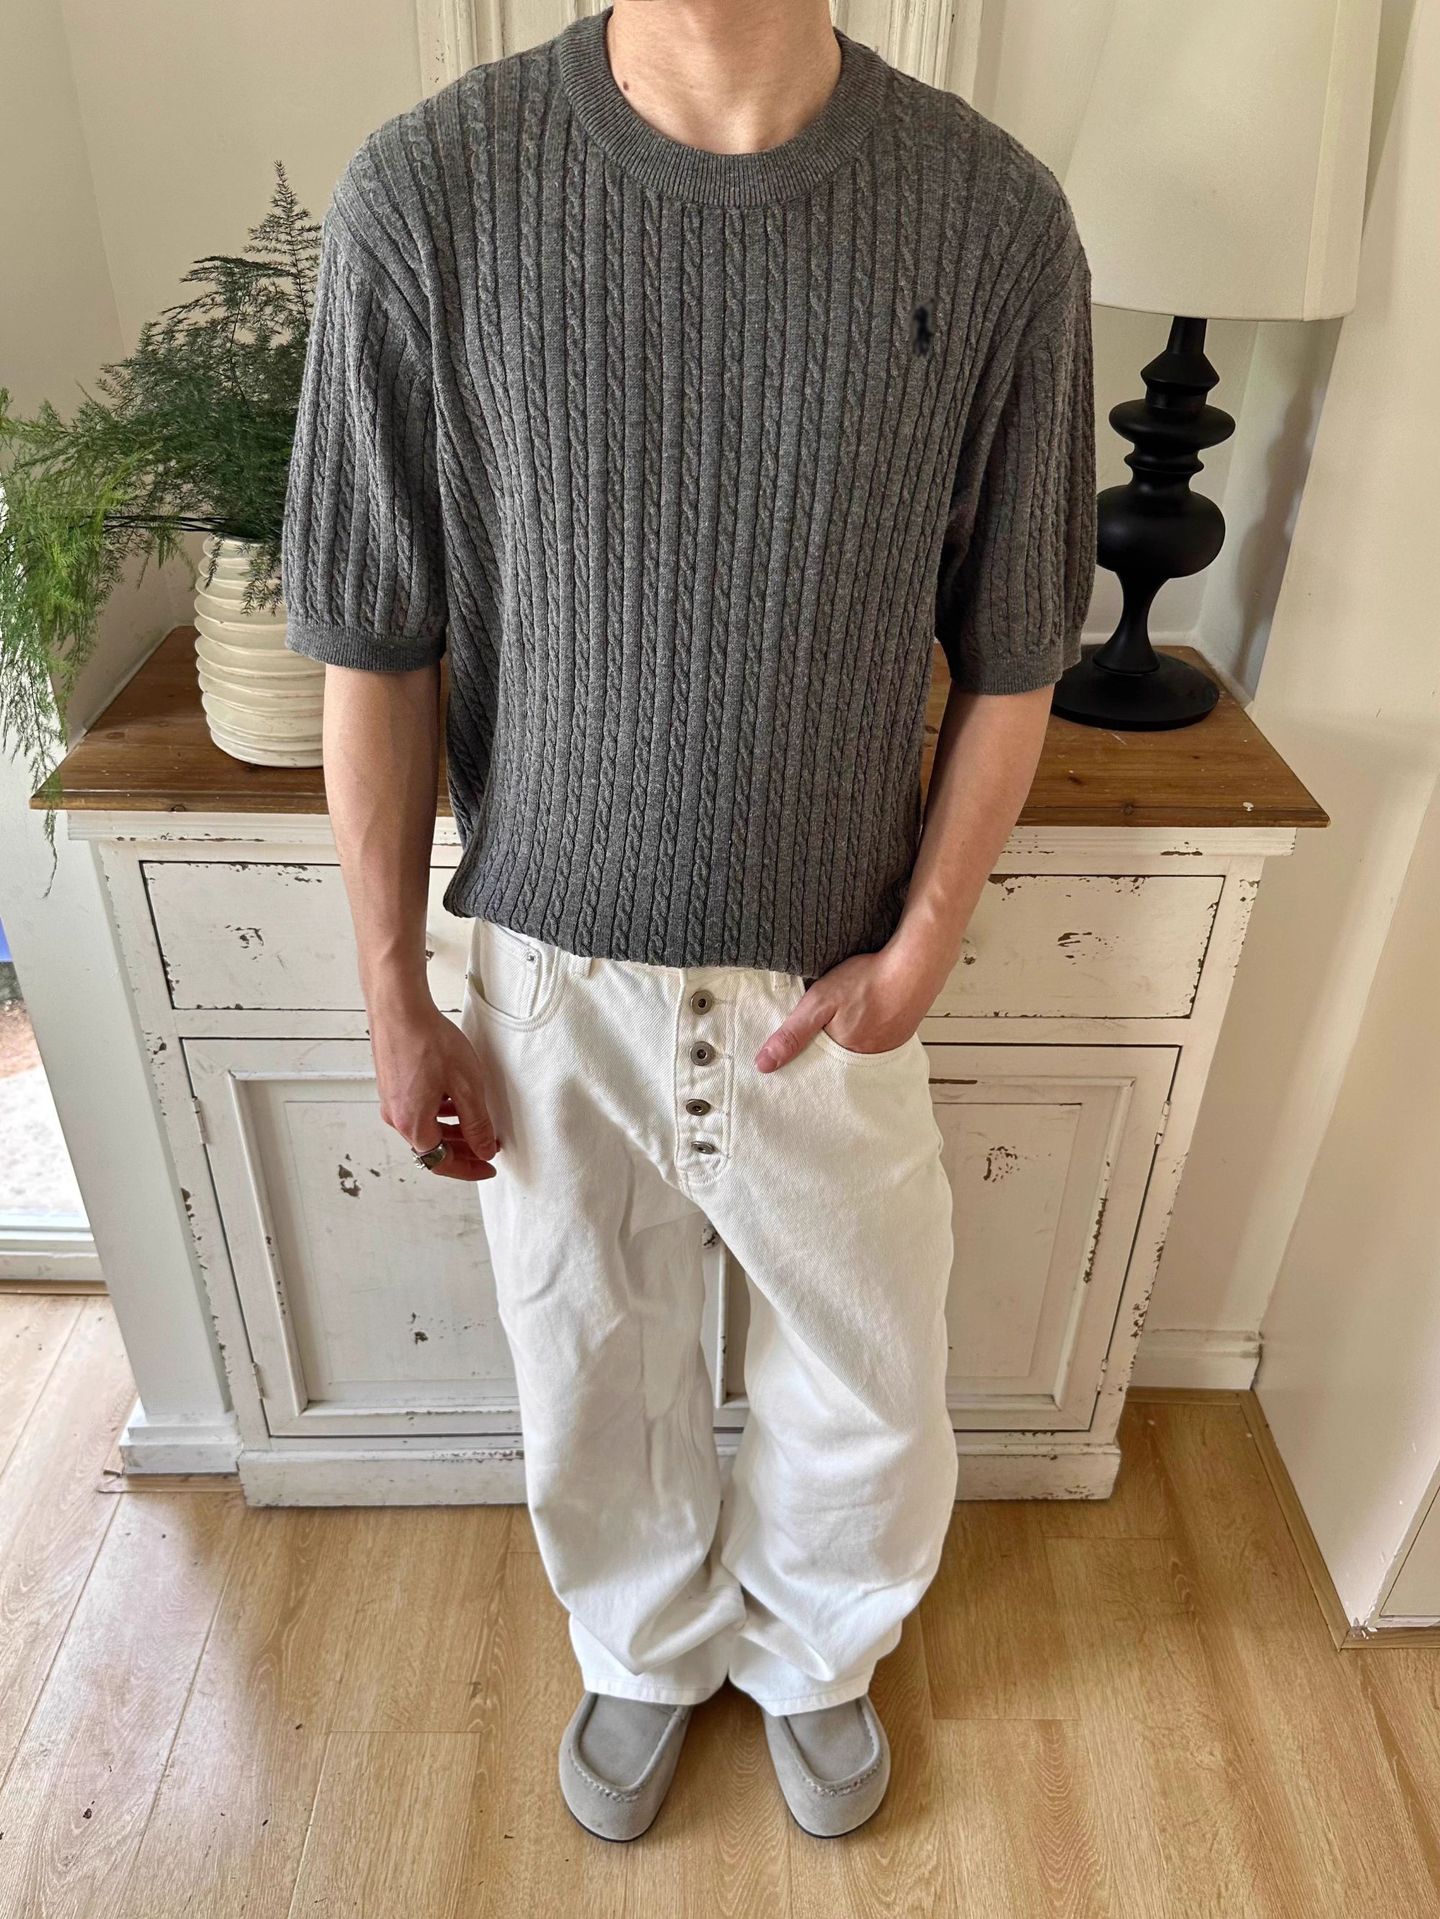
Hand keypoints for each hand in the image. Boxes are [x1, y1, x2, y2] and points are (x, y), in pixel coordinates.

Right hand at [369, 997, 500, 1180]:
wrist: (399, 1007)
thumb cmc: (428, 1041)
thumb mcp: (467, 1087)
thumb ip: (477, 1123)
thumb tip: (484, 1150)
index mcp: (412, 1124)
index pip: (441, 1163)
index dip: (468, 1169)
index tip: (488, 1167)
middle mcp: (395, 1117)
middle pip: (432, 1147)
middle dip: (462, 1150)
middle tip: (486, 1147)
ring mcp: (391, 1100)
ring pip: (425, 1128)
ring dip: (451, 1130)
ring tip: (475, 1122)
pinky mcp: (391, 1085)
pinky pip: (417, 1110)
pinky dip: (438, 1113)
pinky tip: (453, 1099)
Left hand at [755, 944, 939, 1072]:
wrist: (916, 964)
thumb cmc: (868, 980)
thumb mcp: (819, 1002)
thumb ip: (792, 1034)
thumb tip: (764, 1064)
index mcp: (845, 1054)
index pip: (818, 1065)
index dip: (808, 1055)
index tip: (800, 1047)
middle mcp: (868, 1057)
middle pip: (840, 1057)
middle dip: (830, 1045)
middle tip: (828, 1025)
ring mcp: (889, 1045)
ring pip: (860, 1046)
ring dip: (852, 1035)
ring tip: (847, 1017)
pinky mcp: (902, 1031)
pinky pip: (879, 1036)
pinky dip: (871, 1027)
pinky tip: (869, 1011)